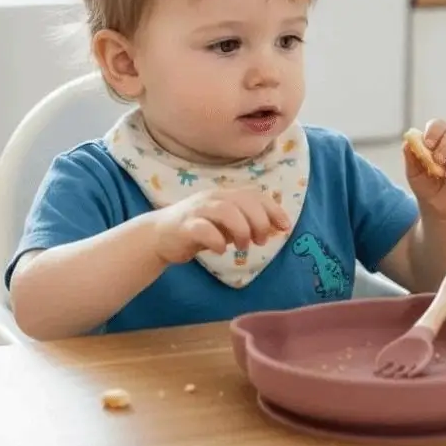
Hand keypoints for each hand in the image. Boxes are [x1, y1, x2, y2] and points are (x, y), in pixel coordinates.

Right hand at [151, 187, 290, 264]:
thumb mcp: (227, 225)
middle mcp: (213, 198)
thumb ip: (248, 223)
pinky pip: (203, 229)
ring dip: (241, 229)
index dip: (273, 209)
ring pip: (225, 211)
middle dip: (259, 221)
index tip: (285, 226)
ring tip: (244, 246)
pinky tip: (222, 250)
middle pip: (243, 201)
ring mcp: (197, 210)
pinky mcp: (184, 226)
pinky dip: (216, 240)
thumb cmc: (199, 229)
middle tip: (262, 240)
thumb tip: (275, 228)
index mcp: (226, 195)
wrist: (160, 236)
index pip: (255, 195)